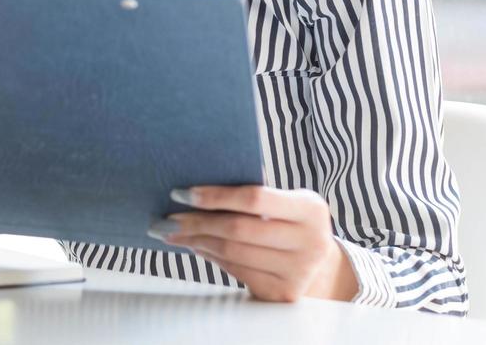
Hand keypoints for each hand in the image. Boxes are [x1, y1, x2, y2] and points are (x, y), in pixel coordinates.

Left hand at [149, 185, 359, 302]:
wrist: (319, 263)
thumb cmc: (289, 221)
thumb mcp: (284, 201)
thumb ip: (252, 194)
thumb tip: (192, 191)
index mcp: (311, 209)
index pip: (253, 198)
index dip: (214, 196)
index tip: (180, 193)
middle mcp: (311, 242)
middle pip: (238, 230)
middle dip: (195, 223)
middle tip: (165, 218)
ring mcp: (298, 272)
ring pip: (232, 253)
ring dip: (195, 242)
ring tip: (172, 232)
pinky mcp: (283, 293)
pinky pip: (236, 271)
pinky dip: (210, 256)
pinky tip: (196, 246)